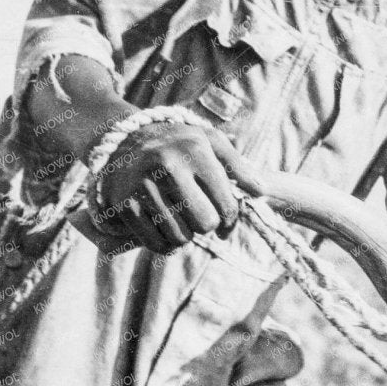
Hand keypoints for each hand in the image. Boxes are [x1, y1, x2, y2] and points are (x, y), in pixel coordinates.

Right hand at [94, 121, 263, 252]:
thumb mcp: (211, 142)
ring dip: (186, 234)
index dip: (231, 219)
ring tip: (182, 218)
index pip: (226, 204)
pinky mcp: (125, 206)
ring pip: (181, 238)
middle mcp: (168, 167)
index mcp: (194, 150)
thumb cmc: (179, 145)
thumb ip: (239, 166)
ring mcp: (143, 187)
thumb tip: (261, 192)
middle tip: (200, 214)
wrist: (125, 142)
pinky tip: (166, 227)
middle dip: (207, 224)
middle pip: (205, 224)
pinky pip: (157, 244)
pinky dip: (166, 243)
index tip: (225, 220)